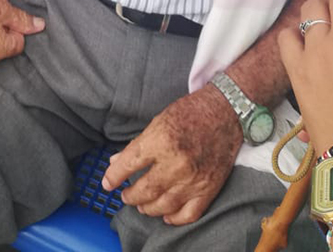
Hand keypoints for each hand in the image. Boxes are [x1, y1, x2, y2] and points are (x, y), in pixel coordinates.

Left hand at [101, 84, 242, 224]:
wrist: (225, 113)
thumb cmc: (189, 113)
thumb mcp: (158, 121)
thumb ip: (137, 145)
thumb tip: (116, 162)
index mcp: (161, 140)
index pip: (130, 164)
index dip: (114, 176)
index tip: (106, 184)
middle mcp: (176, 163)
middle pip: (145, 190)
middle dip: (130, 196)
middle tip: (125, 195)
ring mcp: (194, 179)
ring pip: (164, 206)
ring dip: (148, 208)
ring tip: (142, 205)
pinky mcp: (209, 189)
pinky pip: (188, 214)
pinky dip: (174, 218)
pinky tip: (166, 214)